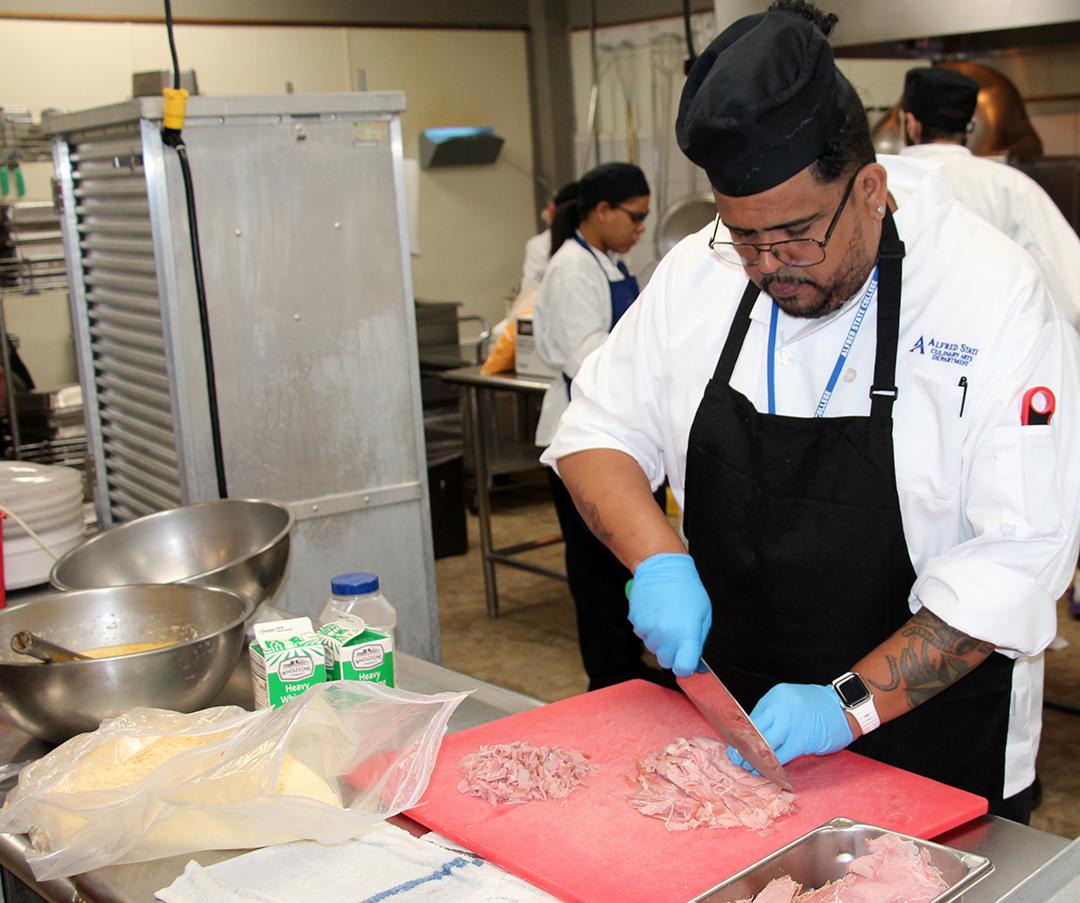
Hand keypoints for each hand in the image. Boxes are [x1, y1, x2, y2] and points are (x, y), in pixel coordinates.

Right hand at [627, 553, 711, 677]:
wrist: (662, 568)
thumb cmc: (687, 589)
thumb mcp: (704, 615)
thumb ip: (699, 642)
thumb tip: (697, 665)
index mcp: (686, 633)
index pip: (683, 667)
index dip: (686, 667)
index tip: (687, 661)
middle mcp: (665, 634)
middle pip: (666, 661)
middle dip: (672, 652)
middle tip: (677, 633)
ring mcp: (648, 629)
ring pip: (654, 648)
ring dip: (660, 640)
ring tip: (666, 618)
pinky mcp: (636, 623)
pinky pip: (644, 636)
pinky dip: (649, 629)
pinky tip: (656, 613)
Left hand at [728, 683, 852, 769]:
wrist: (843, 707)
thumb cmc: (816, 707)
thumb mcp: (789, 703)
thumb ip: (773, 716)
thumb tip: (752, 736)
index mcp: (775, 697)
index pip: (751, 718)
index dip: (742, 735)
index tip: (735, 746)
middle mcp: (781, 707)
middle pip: (755, 731)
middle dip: (744, 748)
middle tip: (737, 760)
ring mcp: (792, 723)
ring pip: (766, 745)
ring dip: (757, 760)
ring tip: (751, 768)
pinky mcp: (803, 739)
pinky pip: (782, 755)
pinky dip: (774, 765)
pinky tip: (769, 771)